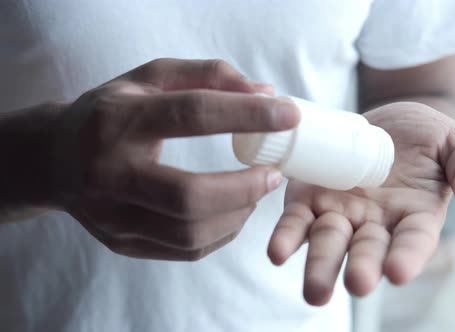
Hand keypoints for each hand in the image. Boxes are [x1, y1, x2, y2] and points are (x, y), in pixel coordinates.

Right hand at [46, 58, 298, 259]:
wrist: (54, 159)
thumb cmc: (111, 113)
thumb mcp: (151, 79)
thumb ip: (208, 76)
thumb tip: (266, 94)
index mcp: (117, 120)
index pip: (190, 114)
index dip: (246, 114)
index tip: (288, 115)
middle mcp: (108, 173)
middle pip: (189, 195)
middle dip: (246, 187)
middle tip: (272, 173)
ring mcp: (111, 216)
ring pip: (190, 233)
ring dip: (238, 213)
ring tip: (254, 191)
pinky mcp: (121, 243)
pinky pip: (186, 250)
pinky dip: (222, 233)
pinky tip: (232, 211)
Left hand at [267, 102, 454, 304]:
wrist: (387, 121)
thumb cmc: (427, 138)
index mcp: (415, 216)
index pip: (414, 241)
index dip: (408, 256)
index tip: (398, 270)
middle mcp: (376, 223)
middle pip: (367, 251)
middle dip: (362, 268)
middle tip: (357, 284)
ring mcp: (341, 212)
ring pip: (329, 243)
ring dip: (320, 267)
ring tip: (314, 291)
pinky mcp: (311, 198)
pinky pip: (298, 220)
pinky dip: (288, 237)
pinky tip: (278, 252)